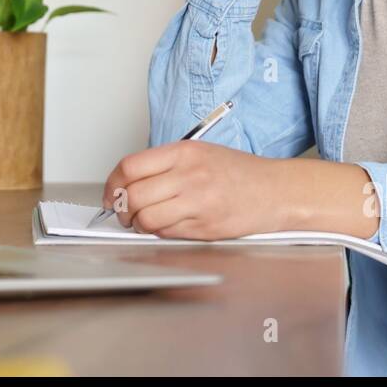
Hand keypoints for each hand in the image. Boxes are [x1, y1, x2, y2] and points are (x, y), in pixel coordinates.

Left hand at [99, 140, 289, 239]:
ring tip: (142, 222)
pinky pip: (166, 233)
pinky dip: (158, 232)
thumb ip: (165, 164)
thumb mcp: (200, 153)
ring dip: (137, 224)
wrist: (275, 191)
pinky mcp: (204, 227)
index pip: (130, 166)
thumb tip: (129, 182)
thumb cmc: (239, 173)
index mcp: (184, 153)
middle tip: (123, 212)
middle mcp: (189, 175)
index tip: (112, 193)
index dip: (113, 184)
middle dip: (121, 209)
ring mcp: (197, 202)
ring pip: (146, 219)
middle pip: (133, 195)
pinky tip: (165, 226)